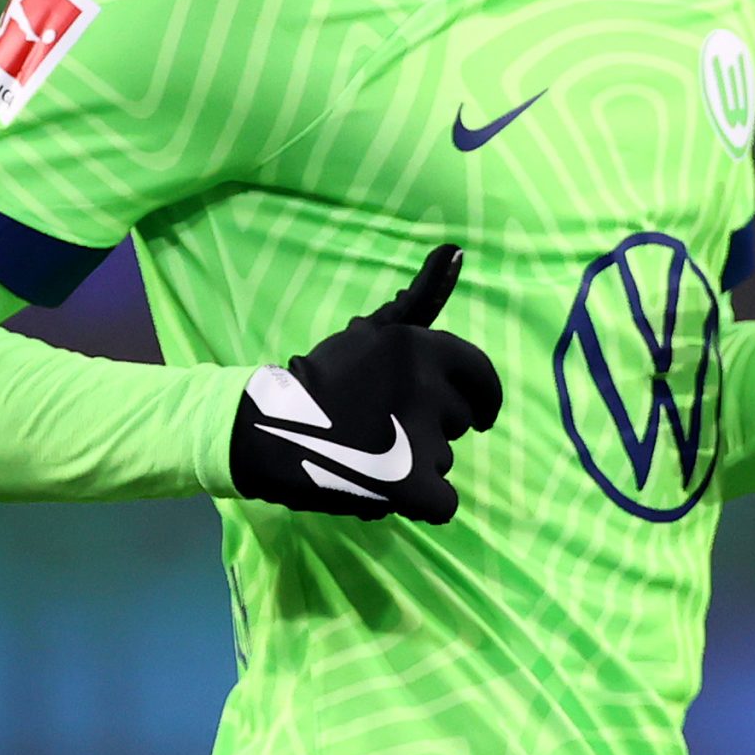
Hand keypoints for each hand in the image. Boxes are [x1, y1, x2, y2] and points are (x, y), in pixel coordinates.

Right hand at [228, 245, 503, 521]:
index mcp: (426, 349)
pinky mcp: (409, 486)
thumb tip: (457, 249)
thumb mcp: (376, 328)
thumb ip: (423, 296)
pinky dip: (421, 503)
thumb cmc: (326, 375)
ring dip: (416, 462)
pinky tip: (387, 488)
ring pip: (443, 460)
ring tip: (371, 451)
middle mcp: (430, 389)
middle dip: (430, 428)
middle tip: (385, 426)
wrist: (271, 427)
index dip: (480, 399)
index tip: (476, 415)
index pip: (482, 378)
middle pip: (459, 423)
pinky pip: (444, 505)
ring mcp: (420, 439)